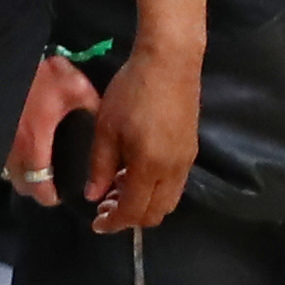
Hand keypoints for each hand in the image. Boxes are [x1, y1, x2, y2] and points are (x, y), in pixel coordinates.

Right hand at [4, 51, 97, 204]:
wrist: (4, 56)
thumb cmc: (39, 73)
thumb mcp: (75, 87)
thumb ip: (91, 107)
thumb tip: (105, 121)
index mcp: (34, 142)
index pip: (38, 185)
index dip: (49, 196)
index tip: (60, 196)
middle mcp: (11, 148)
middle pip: (21, 183)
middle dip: (36, 187)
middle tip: (52, 182)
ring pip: (8, 171)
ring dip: (23, 174)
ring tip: (40, 166)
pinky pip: (1, 155)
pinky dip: (12, 159)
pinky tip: (24, 148)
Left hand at [88, 40, 198, 231]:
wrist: (170, 60)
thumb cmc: (132, 90)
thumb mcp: (106, 128)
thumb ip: (100, 166)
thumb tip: (94, 196)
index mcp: (149, 166)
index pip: (133, 210)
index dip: (113, 223)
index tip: (96, 223)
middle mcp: (173, 171)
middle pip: (155, 213)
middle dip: (130, 218)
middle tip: (105, 207)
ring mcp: (186, 161)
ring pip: (168, 201)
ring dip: (144, 204)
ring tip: (118, 188)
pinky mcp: (190, 149)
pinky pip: (174, 184)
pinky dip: (155, 190)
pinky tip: (135, 172)